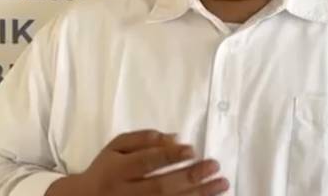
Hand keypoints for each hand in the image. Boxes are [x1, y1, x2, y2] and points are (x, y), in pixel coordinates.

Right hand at [46, 129, 228, 195]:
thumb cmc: (105, 169)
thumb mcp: (115, 147)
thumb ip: (142, 139)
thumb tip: (174, 137)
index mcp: (119, 170)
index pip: (146, 162)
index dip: (170, 156)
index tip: (192, 150)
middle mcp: (126, 192)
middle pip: (161, 187)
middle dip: (191, 177)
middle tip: (215, 166)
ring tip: (222, 185)